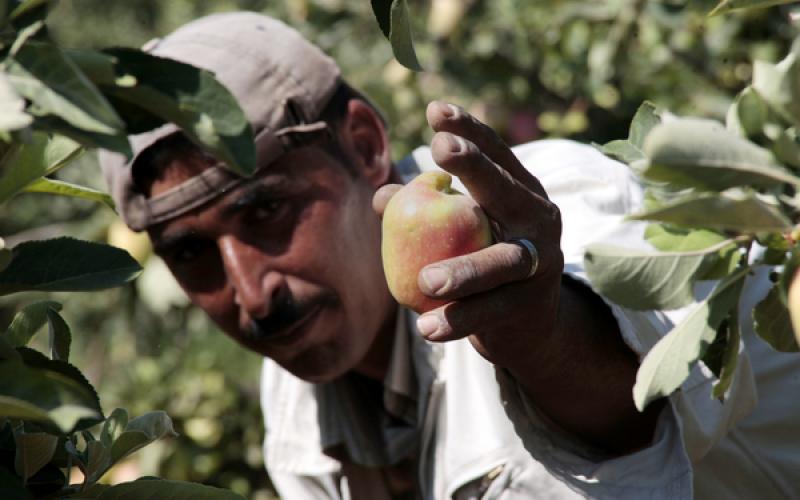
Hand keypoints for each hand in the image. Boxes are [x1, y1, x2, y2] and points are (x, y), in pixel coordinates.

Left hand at [375, 102, 658, 452]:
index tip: (436, 110)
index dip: (468, 130)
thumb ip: (422, 211)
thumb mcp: (461, 230)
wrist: (530, 324)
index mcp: (521, 192)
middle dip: (475, 168)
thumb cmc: (484, 260)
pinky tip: (426, 328)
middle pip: (506, 191)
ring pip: (501, 263)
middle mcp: (538, 219)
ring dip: (464, 271)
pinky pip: (490, 313)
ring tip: (425, 282)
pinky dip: (458, 321)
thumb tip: (380, 197)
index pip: (495, 153)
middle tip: (439, 151)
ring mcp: (539, 263)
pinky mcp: (531, 306)